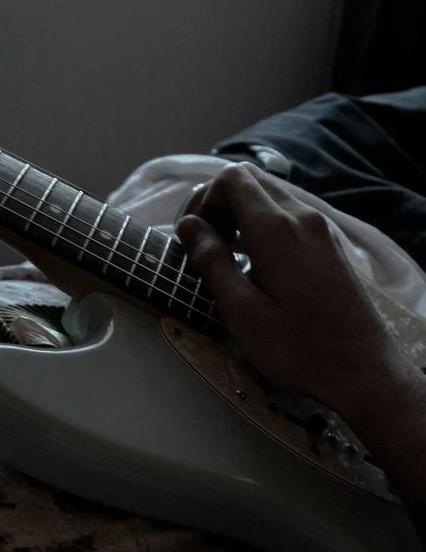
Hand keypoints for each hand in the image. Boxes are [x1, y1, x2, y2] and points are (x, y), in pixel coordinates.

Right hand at [175, 162, 414, 423]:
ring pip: (273, 197)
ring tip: (228, 256)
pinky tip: (258, 265)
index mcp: (276, 229)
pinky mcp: (333, 247)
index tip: (193, 237)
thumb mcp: (241, 312)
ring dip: (243, 215)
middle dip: (220, 203)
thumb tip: (189, 225)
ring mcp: (323, 231)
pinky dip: (265, 227)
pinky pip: (292, 217)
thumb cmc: (297, 348)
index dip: (203, 199)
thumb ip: (212, 262)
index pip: (232, 179)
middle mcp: (303, 218)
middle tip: (204, 243)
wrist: (362, 371)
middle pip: (253, 181)